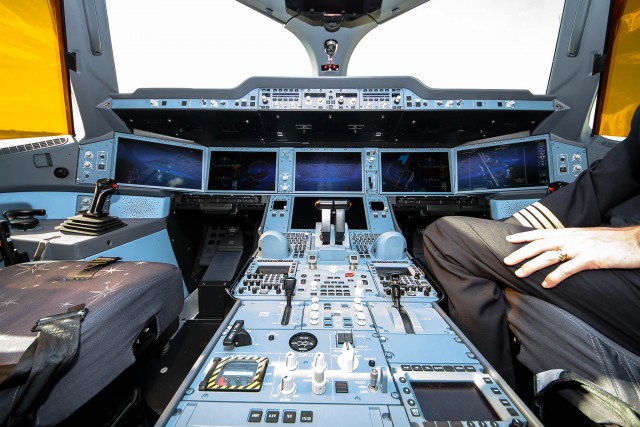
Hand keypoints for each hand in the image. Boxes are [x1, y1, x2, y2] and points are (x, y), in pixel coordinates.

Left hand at [503, 226, 639, 287]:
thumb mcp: (587, 238)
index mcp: (571, 233)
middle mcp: (572, 238)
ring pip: (549, 255)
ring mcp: (580, 247)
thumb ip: (571, 241)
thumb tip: (557, 247)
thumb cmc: (612, 242)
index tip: (509, 240)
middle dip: (521, 253)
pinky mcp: (590, 258)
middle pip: (540, 244)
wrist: (634, 242)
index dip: (524, 236)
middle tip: (506, 261)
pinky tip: (547, 284)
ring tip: (520, 273)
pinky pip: (568, 269)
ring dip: (532, 265)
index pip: (542, 233)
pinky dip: (555, 277)